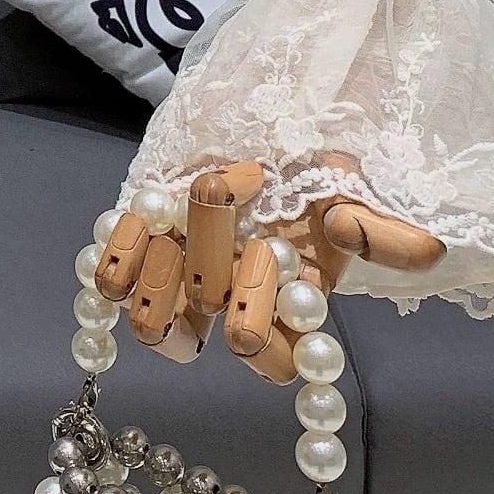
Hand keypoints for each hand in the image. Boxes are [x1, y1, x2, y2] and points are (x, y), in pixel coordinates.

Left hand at [95, 153, 444, 378]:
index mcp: (284, 305)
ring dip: (163, 264)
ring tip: (177, 213)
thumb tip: (373, 236)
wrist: (256, 129)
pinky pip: (110, 280)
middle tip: (221, 209)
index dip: (264, 328)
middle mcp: (230, 307)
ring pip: (152, 324)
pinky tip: (146, 210)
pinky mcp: (139, 255)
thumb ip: (383, 229)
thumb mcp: (355, 190)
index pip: (274, 363)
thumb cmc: (311, 171)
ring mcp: (181, 286)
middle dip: (210, 272)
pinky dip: (122, 245)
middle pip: (203, 336)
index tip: (272, 253)